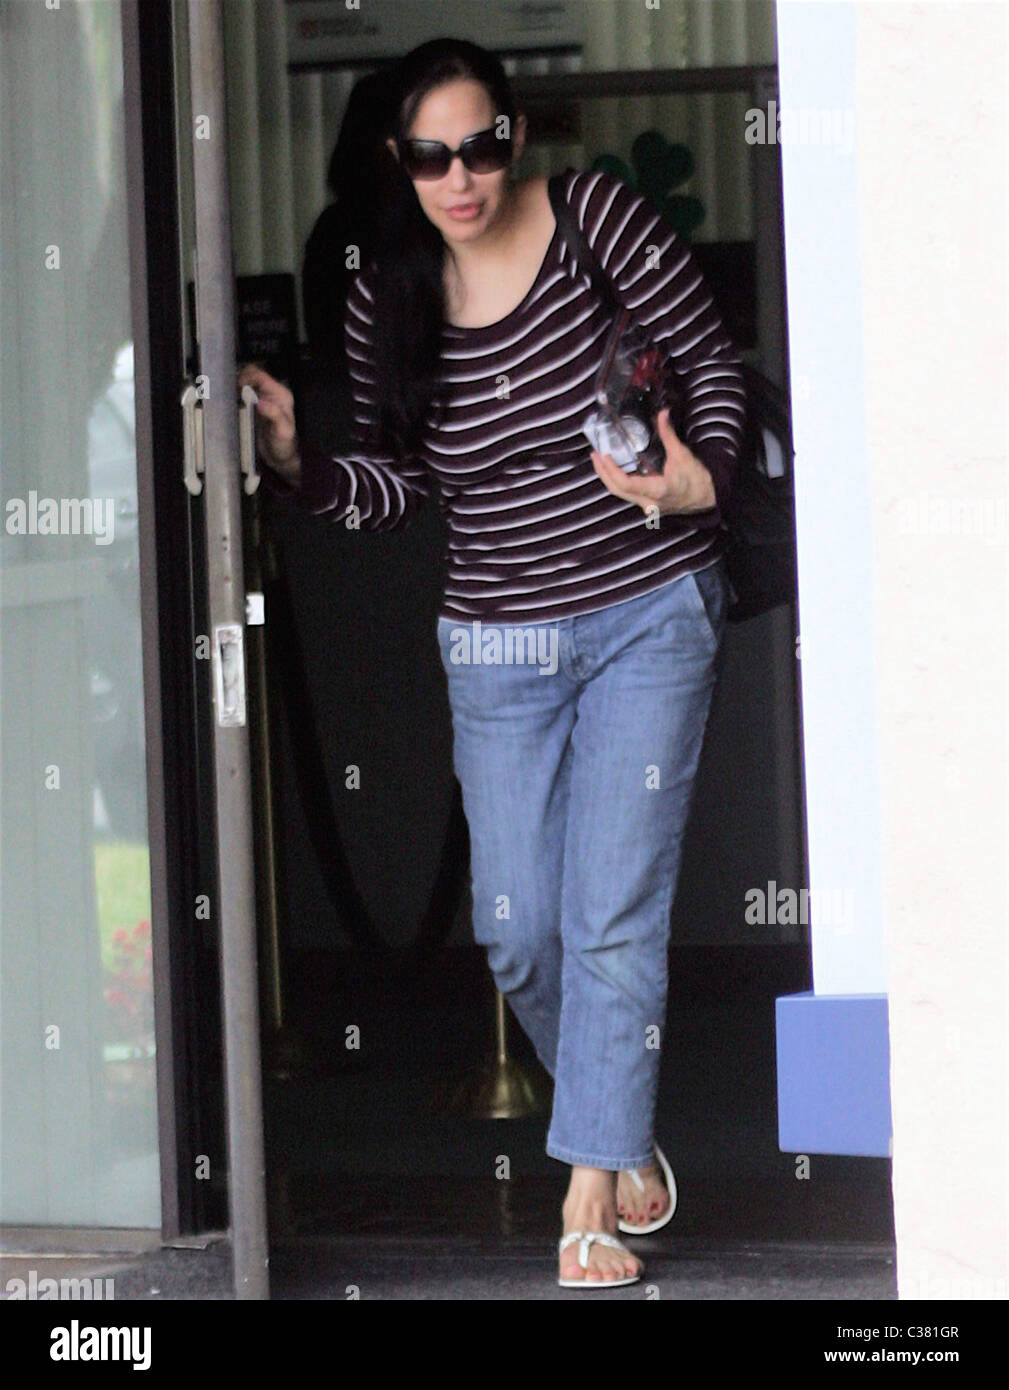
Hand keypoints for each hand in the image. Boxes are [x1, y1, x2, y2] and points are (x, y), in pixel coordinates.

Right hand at [237, 363, 299, 481]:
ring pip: (243, 383)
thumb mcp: (283, 431)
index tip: (235, 387)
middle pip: (250, 375)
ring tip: (226, 397)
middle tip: (228, 392)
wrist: (280, 457)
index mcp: (280, 394)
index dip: (246, 377)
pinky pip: (239, 395)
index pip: (260, 375)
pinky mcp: (251, 407)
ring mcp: (260, 399)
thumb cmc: (285, 444)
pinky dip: (232, 396)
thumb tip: (260, 402)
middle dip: (237, 380)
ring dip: (234, 387)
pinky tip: (227, 403)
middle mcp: (270, 393)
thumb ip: (275, 415)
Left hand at [590, 408, 715, 515]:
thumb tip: (662, 414)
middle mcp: (649, 502)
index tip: (604, 455)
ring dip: (608, 477)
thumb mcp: (683, 455)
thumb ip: (669, 435)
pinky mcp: (648, 504)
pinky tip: (615, 469)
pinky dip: (618, 481)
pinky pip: (627, 494)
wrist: (708, 498)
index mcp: (657, 490)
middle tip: (595, 455)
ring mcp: (647, 505)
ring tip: (601, 460)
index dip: (611, 469)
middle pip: (616, 490)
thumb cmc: (697, 480)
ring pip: (620, 494)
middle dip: (602, 472)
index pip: (625, 483)